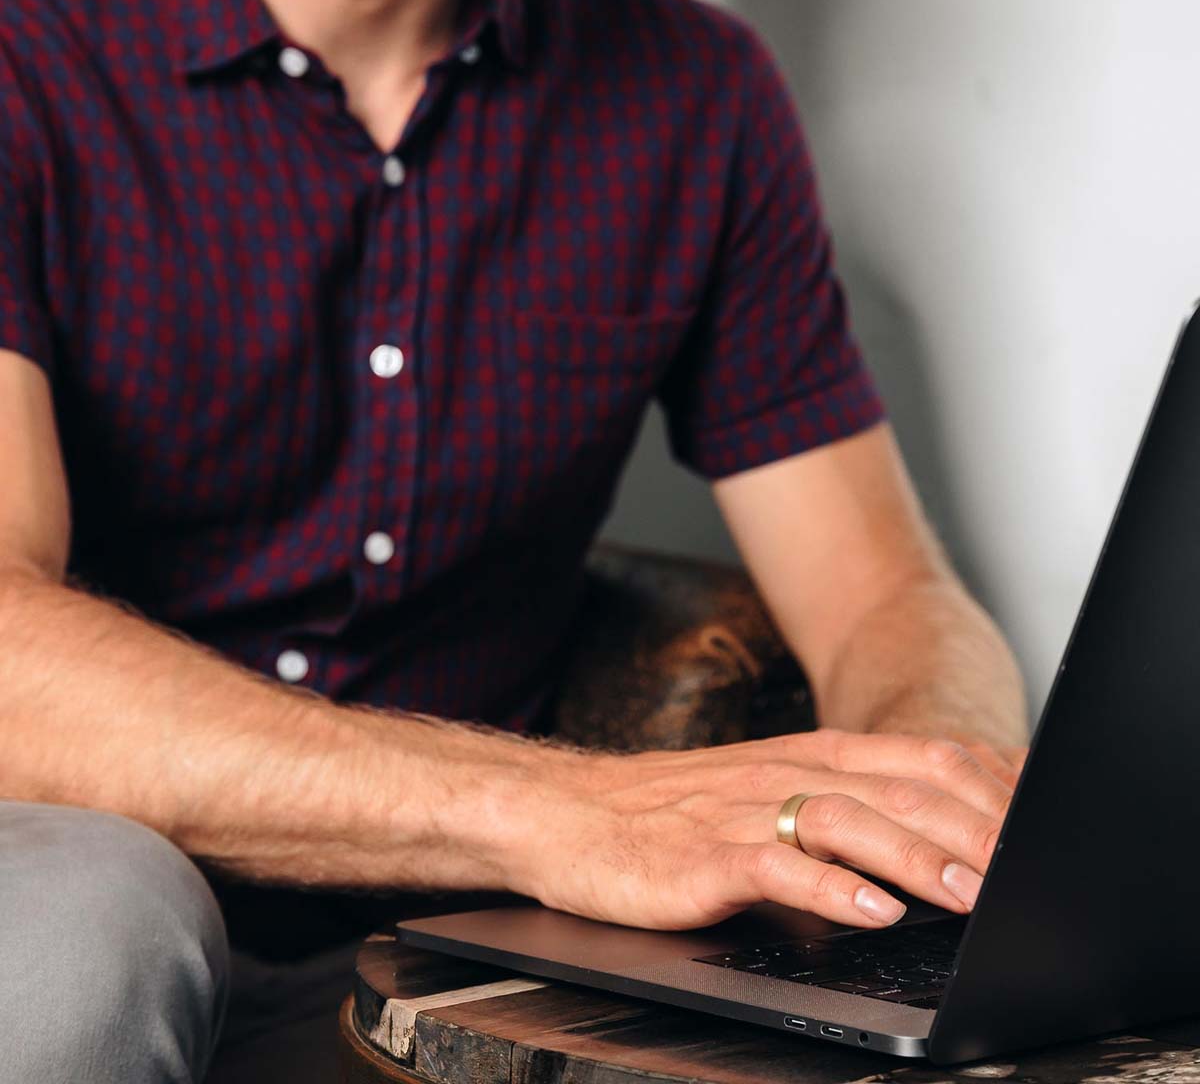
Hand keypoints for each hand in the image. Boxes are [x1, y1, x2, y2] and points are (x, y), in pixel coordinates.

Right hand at [513, 729, 1022, 931]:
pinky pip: (775, 867)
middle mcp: (782, 773)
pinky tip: (872, 911)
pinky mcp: (702, 858)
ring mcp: (742, 813)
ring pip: (847, 821)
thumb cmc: (668, 810)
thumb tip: (926, 838)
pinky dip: (830, 888)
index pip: (918, 761)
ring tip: (972, 895)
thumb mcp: (762, 791)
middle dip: (973, 830)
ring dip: (917, 857)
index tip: (1039, 829)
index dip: (985, 792)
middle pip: (898, 790)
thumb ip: (838, 804)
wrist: (566, 811)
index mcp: (806, 756)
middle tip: (1029, 871)